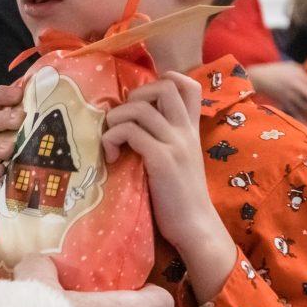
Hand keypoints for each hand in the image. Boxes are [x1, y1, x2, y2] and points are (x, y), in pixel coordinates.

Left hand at [102, 73, 236, 295]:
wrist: (195, 227)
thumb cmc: (180, 197)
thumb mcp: (179, 159)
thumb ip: (166, 138)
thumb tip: (132, 123)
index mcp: (190, 129)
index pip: (188, 85)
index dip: (164, 79)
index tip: (143, 101)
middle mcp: (185, 131)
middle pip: (163, 86)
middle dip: (135, 95)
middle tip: (123, 121)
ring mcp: (174, 144)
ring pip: (138, 108)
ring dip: (115, 120)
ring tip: (111, 142)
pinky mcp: (161, 160)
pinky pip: (129, 132)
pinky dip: (111, 139)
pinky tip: (111, 157)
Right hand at [244, 61, 306, 121]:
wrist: (259, 78)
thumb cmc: (275, 70)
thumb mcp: (290, 66)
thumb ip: (303, 71)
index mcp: (298, 76)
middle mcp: (295, 87)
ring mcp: (289, 96)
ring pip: (306, 107)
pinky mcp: (283, 103)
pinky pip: (295, 112)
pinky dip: (301, 116)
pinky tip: (304, 117)